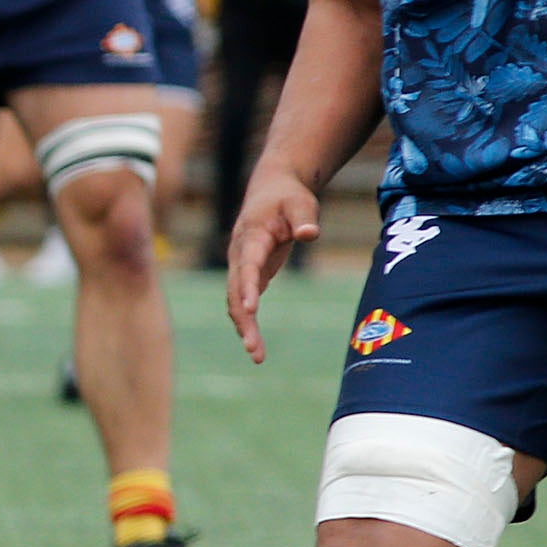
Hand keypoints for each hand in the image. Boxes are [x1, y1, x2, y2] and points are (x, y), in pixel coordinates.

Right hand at [226, 167, 320, 363]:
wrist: (271, 190)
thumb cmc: (288, 197)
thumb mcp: (301, 202)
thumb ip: (305, 218)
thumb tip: (310, 234)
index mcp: (251, 235)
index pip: (247, 264)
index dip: (248, 286)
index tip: (251, 309)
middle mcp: (240, 253)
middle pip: (236, 290)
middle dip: (243, 320)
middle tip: (253, 349)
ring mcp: (241, 265)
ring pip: (236, 300)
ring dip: (244, 327)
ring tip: (258, 356)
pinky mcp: (249, 273)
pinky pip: (243, 301)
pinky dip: (247, 322)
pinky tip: (254, 343)